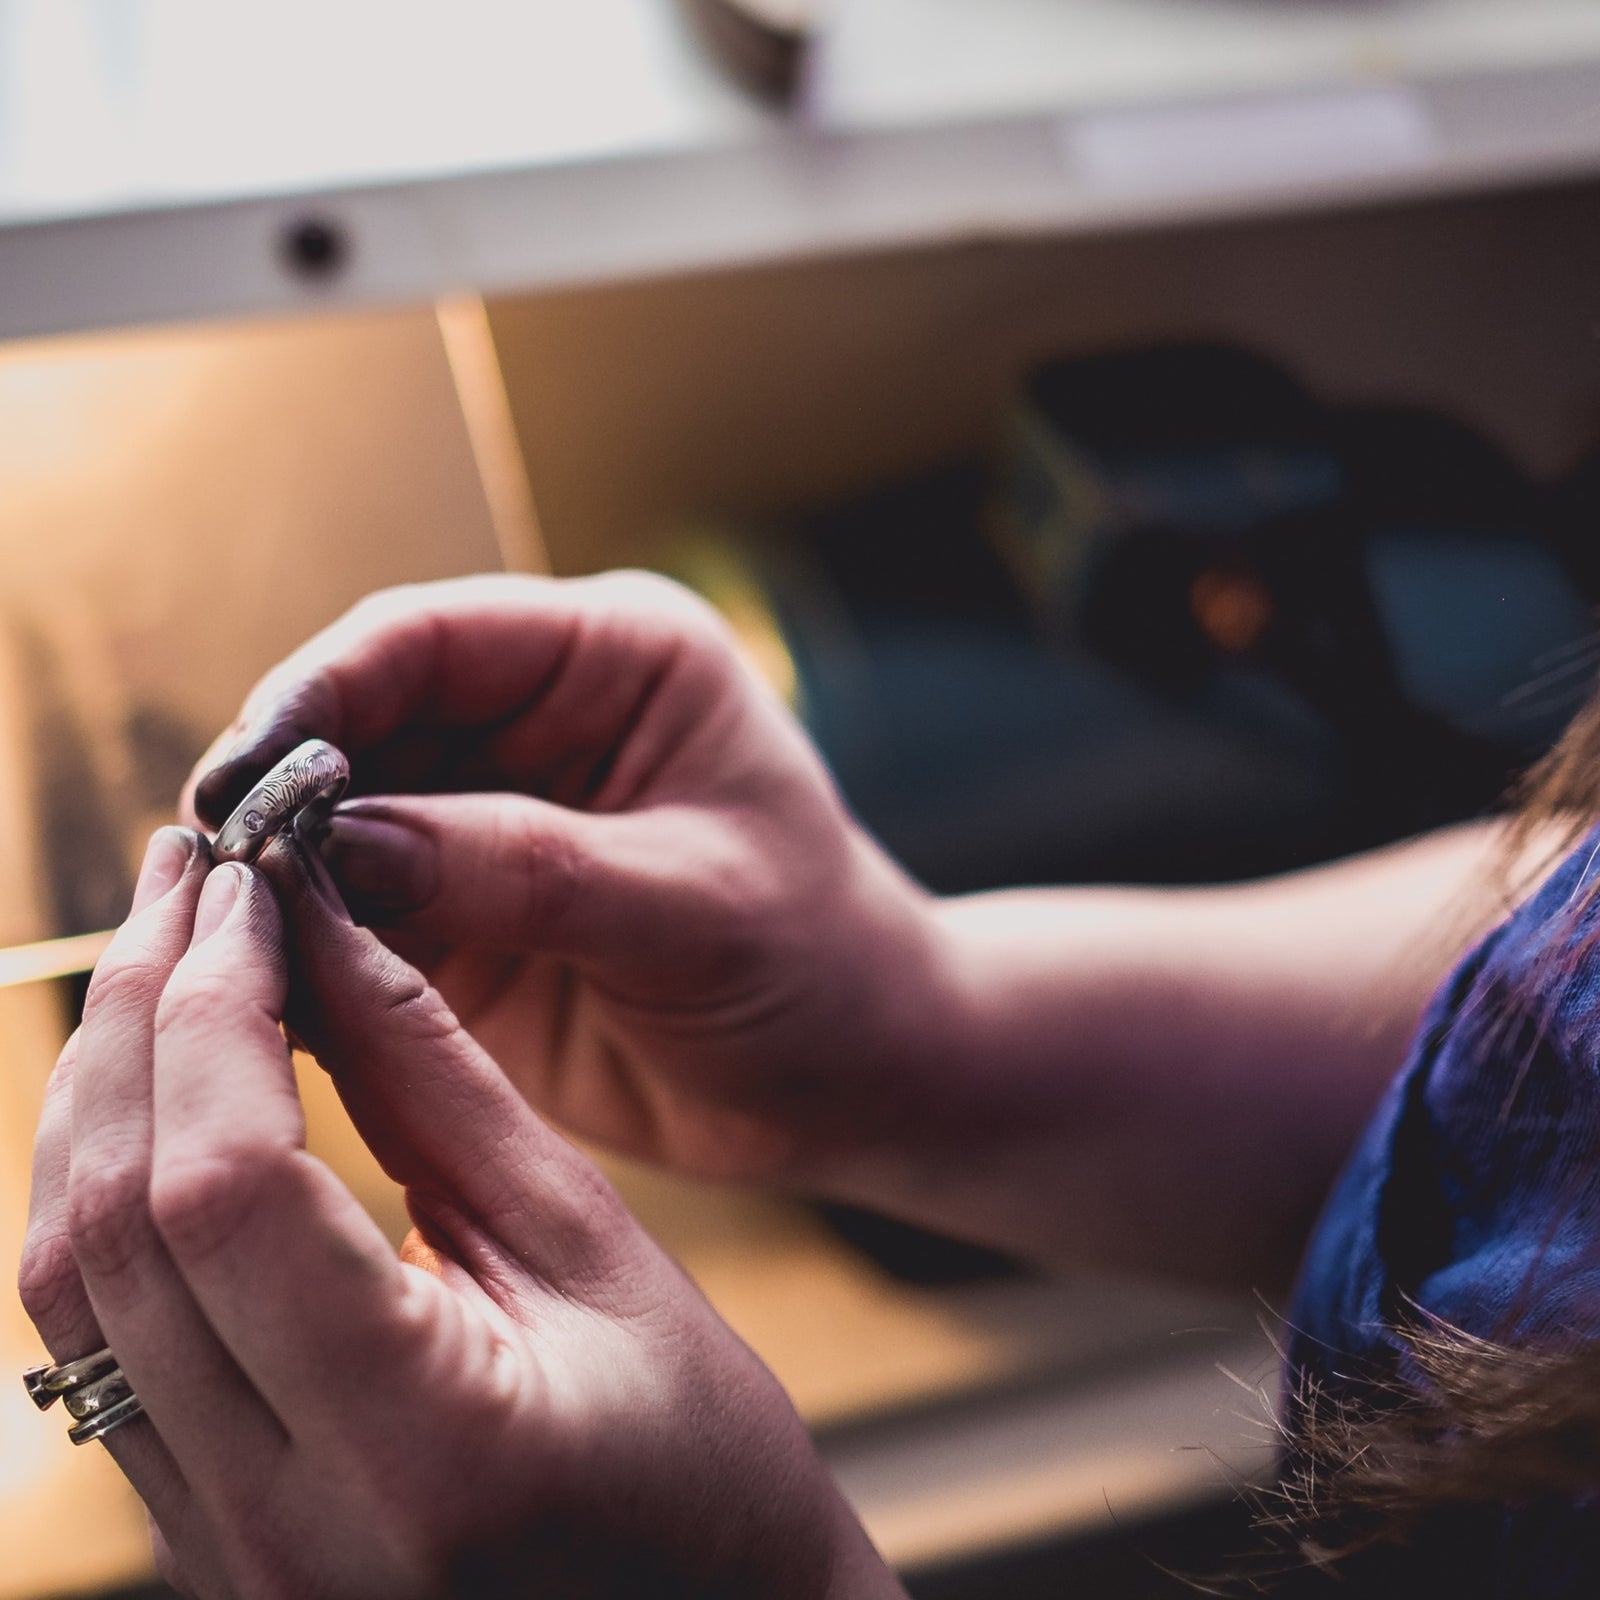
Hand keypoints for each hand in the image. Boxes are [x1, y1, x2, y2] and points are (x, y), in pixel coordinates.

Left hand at [17, 828, 901, 1598]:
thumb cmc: (707, 1469)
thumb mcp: (596, 1253)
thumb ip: (443, 1088)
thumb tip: (331, 929)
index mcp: (416, 1455)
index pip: (227, 1194)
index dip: (217, 1007)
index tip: (248, 882)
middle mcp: (273, 1529)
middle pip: (114, 1227)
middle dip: (139, 1015)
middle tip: (190, 877)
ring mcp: (216, 1552)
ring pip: (68, 1284)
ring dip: (105, 1091)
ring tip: (170, 953)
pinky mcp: (201, 1535)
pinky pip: (96, 1337)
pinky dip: (116, 1181)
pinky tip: (167, 1088)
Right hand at [183, 573, 952, 1187]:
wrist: (852, 1075)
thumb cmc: (815, 968)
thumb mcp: (693, 907)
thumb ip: (526, 868)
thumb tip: (339, 843)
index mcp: (616, 661)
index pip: (432, 638)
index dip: (323, 689)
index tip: (244, 770)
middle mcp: (542, 720)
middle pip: (364, 720)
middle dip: (282, 788)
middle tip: (206, 866)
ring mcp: (494, 818)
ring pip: (342, 818)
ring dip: (282, 871)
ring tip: (213, 932)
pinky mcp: (466, 912)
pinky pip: (357, 910)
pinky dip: (309, 941)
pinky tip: (261, 981)